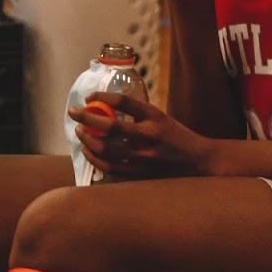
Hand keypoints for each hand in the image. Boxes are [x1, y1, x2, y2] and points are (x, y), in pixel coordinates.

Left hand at [67, 92, 216, 180]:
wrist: (198, 161)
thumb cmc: (176, 136)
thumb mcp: (161, 117)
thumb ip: (137, 114)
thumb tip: (105, 108)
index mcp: (156, 117)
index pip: (124, 102)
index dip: (103, 97)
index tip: (89, 97)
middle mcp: (150, 136)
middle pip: (111, 128)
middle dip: (87, 118)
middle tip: (73, 112)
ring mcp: (145, 157)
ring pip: (107, 150)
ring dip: (88, 140)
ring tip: (80, 132)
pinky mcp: (141, 174)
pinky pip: (111, 168)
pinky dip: (96, 159)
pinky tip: (89, 152)